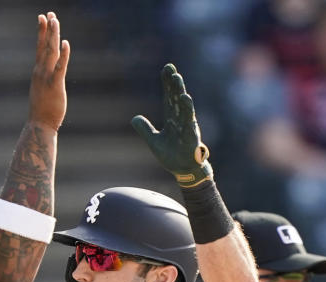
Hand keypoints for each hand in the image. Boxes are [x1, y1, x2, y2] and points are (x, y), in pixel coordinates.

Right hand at [29, 12, 69, 130]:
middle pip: (44, 45)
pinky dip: (63, 55)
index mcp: (38, 71)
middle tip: (50, 13)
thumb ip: (46, 80)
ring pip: (50, 52)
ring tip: (55, 20)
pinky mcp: (55, 85)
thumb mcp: (43, 90)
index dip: (41, 32)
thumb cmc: (42, 111)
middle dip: (47, 28)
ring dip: (53, 35)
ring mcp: (46, 77)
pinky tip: (66, 43)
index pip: (40, 47)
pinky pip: (60, 67)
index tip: (42, 17)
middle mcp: (40, 71)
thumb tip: (50, 76)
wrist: (39, 125)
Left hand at [131, 63, 212, 187]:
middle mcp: (181, 119)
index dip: (168, 83)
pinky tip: (187, 105)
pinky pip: (189, 125)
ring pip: (185, 109)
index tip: (167, 68)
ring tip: (179, 84)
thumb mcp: (154, 141)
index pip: (170, 97)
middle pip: (177, 99)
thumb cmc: (172, 154)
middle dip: (175, 85)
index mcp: (173, 118)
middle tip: (172, 71)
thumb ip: (145, 129)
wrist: (183, 170)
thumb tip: (134, 118)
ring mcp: (187, 128)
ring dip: (182, 96)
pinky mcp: (191, 139)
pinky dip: (188, 116)